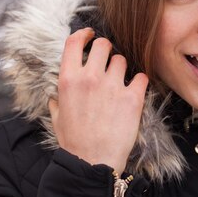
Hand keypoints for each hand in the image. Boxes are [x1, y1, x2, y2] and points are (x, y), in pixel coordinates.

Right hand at [48, 28, 148, 172]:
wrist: (93, 162)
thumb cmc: (74, 142)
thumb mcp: (56, 117)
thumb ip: (56, 99)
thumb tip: (56, 92)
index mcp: (68, 79)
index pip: (74, 42)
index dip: (83, 33)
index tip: (90, 34)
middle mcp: (90, 78)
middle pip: (103, 44)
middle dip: (106, 49)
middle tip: (107, 61)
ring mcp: (113, 86)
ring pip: (122, 59)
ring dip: (122, 68)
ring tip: (119, 82)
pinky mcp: (133, 97)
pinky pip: (141, 77)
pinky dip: (140, 82)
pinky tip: (135, 91)